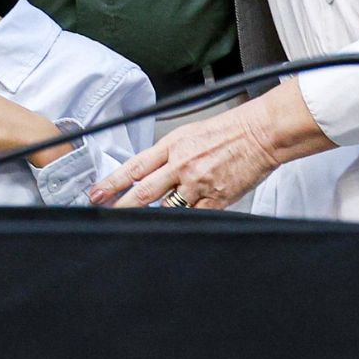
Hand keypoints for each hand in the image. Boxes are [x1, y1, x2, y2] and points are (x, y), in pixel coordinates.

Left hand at [90, 82, 331, 209]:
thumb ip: (168, 154)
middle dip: (120, 205)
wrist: (260, 133)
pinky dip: (182, 222)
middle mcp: (182, 165)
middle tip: (104, 214)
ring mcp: (199, 184)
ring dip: (150, 217)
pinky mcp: (217, 198)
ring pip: (166, 208)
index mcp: (173, 146)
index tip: (97, 193)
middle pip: (144, 191)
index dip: (112, 182)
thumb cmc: (229, 131)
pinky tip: (171, 227)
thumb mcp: (189, 134)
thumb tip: (149, 172)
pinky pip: (194, 216)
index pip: (135, 167)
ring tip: (134, 224)